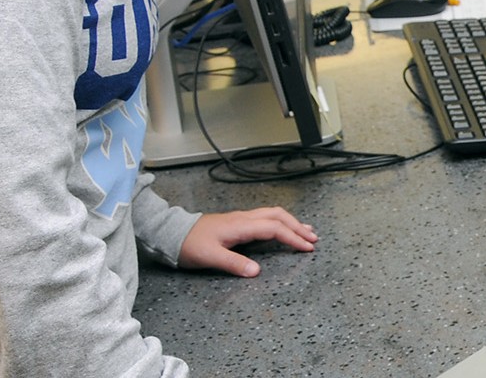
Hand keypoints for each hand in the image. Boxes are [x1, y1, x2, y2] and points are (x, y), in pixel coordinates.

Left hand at [177, 206, 318, 277]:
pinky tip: (283, 229)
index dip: (293, 238)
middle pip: (278, 217)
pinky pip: (266, 218)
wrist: (172, 232)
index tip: (307, 248)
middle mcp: (244, 219)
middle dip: (298, 227)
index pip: (274, 229)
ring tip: (307, 231)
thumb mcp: (209, 257)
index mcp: (241, 226)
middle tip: (314, 239)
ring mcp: (241, 218)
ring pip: (273, 214)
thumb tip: (256, 271)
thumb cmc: (189, 244)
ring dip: (292, 222)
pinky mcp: (237, 222)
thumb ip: (234, 263)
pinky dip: (281, 222)